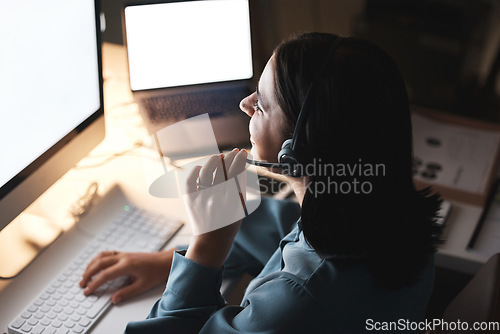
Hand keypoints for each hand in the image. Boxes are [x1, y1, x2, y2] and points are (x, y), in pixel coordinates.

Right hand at [79, 248, 174, 303]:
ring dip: (91, 265)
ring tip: (85, 275)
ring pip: (102, 256)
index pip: (106, 275)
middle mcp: (123, 257)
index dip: (95, 283)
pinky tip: (95, 265)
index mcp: (127, 265)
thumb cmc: (156, 272)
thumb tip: (114, 299)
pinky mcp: (124, 253)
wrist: (165, 261)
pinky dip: (98, 259)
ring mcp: (123, 254)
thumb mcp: (143, 285)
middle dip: (88, 273)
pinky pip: (107, 253)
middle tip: (82, 284)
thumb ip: (127, 292)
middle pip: (100, 263)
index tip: (87, 291)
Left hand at [184, 148, 247, 267]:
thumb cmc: (229, 222)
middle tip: (234, 153)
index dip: (240, 160)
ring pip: (205, 171)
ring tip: (219, 157)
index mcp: (230, 200)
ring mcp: (200, 198)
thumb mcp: (240, 206)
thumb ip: (241, 186)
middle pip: (221, 169)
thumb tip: (242, 166)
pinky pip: (190, 180)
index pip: (235, 172)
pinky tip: (202, 169)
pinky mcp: (189, 199)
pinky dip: (195, 171)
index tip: (243, 153)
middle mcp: (215, 197)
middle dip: (229, 157)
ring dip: (213, 161)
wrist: (211, 241)